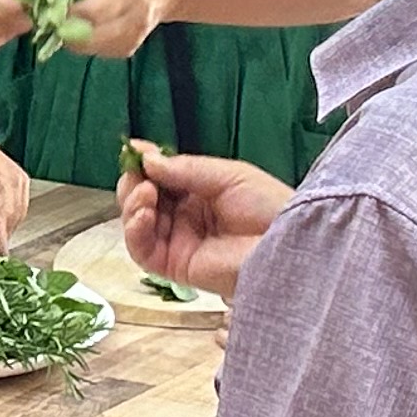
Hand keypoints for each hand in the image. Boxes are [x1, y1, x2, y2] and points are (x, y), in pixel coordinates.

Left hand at [51, 0, 176, 61]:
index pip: (95, 10)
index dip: (69, 11)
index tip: (51, 3)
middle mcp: (134, 19)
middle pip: (91, 35)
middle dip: (65, 27)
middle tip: (51, 14)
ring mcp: (132, 37)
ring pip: (92, 47)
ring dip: (71, 36)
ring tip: (64, 18)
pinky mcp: (128, 48)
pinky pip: (98, 51)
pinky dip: (83, 42)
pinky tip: (80, 26)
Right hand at [120, 149, 292, 299]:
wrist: (284, 245)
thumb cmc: (268, 207)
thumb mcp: (227, 175)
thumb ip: (185, 169)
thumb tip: (146, 158)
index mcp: (200, 192)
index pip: (161, 178)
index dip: (145, 164)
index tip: (132, 150)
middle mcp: (185, 217)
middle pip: (142, 200)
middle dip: (134, 184)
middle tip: (139, 175)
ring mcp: (178, 242)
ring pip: (136, 224)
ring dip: (132, 205)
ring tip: (146, 194)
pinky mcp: (175, 266)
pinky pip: (142, 251)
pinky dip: (134, 231)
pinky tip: (144, 215)